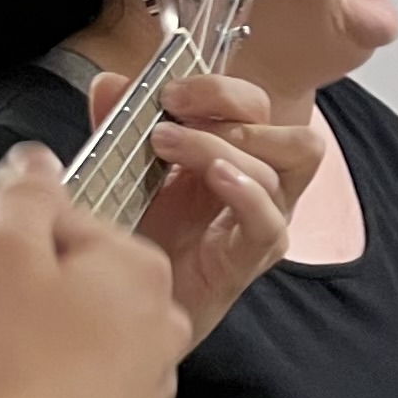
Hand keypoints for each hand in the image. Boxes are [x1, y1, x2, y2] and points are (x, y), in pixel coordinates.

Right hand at [0, 147, 189, 397]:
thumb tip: (35, 161)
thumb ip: (22, 193)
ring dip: (5, 332)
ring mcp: (144, 376)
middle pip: (61, 275)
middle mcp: (157, 318)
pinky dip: (25, 381)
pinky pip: (62, 381)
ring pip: (58, 329)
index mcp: (140, 265)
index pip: (58, 221)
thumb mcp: (2, 250)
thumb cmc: (11, 363)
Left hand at [89, 68, 321, 349]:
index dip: (220, 86)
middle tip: (175, 111)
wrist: (121, 313)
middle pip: (287, 127)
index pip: (253, 106)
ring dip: (224, 145)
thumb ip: (120, 128)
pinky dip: (248, 193)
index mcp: (233, 157)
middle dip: (232, 106)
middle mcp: (259, 186)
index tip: (170, 88)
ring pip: (287, 164)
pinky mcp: (250, 259)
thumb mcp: (122, 172)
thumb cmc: (135, 243)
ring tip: (171, 146)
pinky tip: (215, 180)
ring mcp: (262, 221)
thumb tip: (110, 84)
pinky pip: (268, 221)